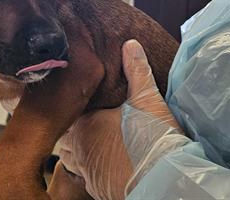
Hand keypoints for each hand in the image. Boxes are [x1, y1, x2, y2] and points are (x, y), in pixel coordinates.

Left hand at [58, 40, 184, 199]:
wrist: (164, 181)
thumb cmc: (153, 140)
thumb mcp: (148, 98)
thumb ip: (136, 70)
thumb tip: (130, 44)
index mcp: (83, 124)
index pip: (67, 112)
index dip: (74, 107)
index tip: (82, 103)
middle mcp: (78, 149)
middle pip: (65, 136)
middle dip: (74, 130)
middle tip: (88, 123)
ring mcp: (86, 171)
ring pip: (70, 159)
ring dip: (78, 151)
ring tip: (93, 143)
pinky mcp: (96, 190)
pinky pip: (84, 177)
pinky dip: (89, 170)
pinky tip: (102, 164)